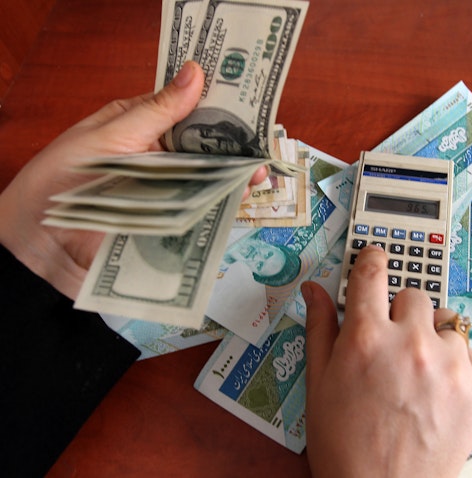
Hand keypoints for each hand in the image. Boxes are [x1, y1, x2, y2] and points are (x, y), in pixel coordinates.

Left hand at [0, 61, 267, 299]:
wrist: (41, 246)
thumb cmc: (60, 180)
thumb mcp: (108, 138)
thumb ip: (155, 112)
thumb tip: (195, 72)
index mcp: (140, 124)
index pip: (188, 110)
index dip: (220, 110)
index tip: (251, 112)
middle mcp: (155, 155)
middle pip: (204, 148)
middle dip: (234, 149)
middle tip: (262, 152)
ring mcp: (162, 189)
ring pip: (206, 180)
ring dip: (232, 178)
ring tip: (257, 178)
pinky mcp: (165, 221)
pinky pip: (198, 211)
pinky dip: (220, 207)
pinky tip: (239, 203)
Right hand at [302, 245, 471, 477]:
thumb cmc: (345, 443)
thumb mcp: (319, 383)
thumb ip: (320, 327)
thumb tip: (315, 290)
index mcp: (366, 338)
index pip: (372, 272)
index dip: (373, 260)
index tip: (376, 259)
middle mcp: (411, 343)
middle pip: (413, 295)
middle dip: (400, 312)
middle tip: (391, 344)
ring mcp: (449, 364)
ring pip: (446, 321)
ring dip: (432, 338)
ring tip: (417, 373)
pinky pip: (468, 352)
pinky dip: (454, 364)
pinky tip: (437, 390)